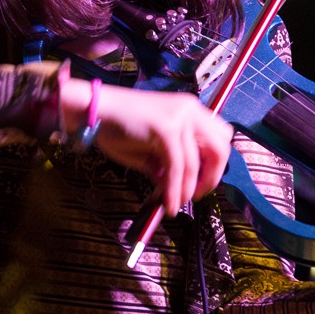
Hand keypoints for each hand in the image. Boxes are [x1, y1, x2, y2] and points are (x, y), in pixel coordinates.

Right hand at [62, 78, 232, 215]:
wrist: (94, 110)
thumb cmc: (117, 126)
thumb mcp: (151, 146)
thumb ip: (168, 163)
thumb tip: (178, 187)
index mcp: (189, 109)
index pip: (220, 136)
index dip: (215, 163)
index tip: (202, 182)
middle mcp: (190, 110)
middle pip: (221, 148)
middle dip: (212, 176)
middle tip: (197, 195)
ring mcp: (180, 118)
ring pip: (197, 163)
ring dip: (189, 189)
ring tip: (177, 204)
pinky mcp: (167, 129)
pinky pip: (177, 168)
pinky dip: (174, 190)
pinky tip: (168, 203)